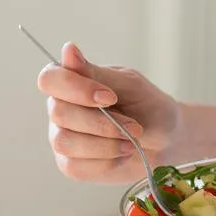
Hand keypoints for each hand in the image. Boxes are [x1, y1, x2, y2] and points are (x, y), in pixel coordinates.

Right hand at [37, 43, 182, 183]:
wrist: (165, 140)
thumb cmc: (147, 107)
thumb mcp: (128, 84)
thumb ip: (96, 72)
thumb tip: (68, 50)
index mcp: (70, 83)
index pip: (50, 79)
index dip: (75, 88)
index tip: (110, 97)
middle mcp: (60, 109)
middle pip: (59, 113)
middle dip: (101, 122)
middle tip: (134, 126)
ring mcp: (62, 138)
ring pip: (65, 142)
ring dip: (105, 143)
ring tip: (132, 141)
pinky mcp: (71, 165)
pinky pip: (76, 166)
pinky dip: (105, 160)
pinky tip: (123, 153)